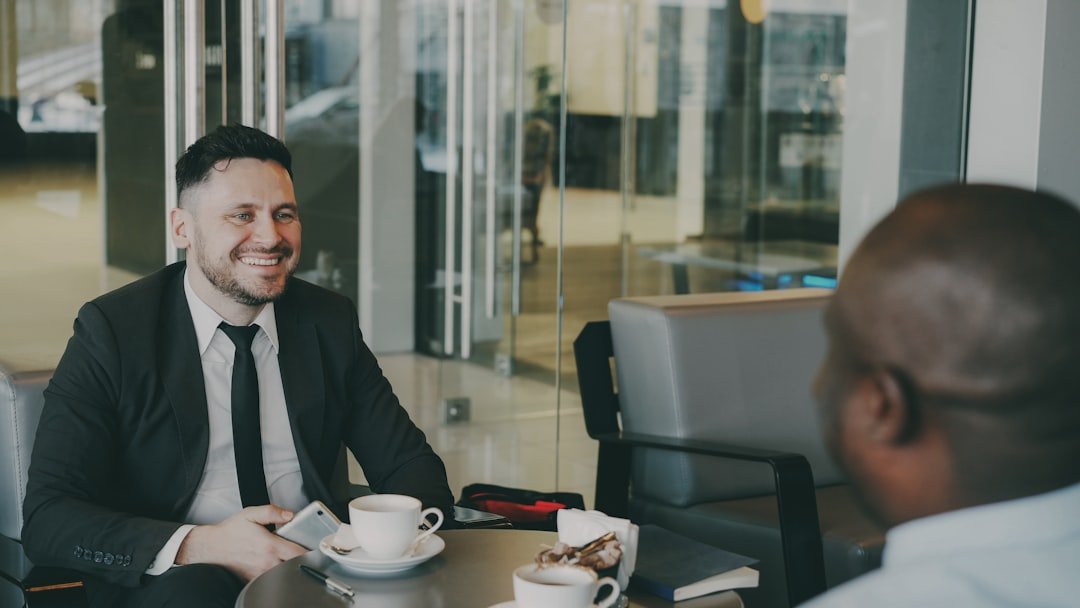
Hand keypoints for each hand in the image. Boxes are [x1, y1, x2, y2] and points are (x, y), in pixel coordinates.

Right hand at [176, 505, 306, 580]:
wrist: (210, 548)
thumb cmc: (230, 532)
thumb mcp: (251, 514)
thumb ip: (272, 512)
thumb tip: (290, 514)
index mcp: (269, 546)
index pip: (298, 553)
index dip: (311, 553)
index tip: (317, 550)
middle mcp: (266, 562)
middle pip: (294, 567)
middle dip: (303, 562)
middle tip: (308, 555)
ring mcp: (260, 574)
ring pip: (284, 576)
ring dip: (291, 569)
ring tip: (294, 561)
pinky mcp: (253, 580)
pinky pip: (271, 581)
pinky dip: (278, 576)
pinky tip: (279, 568)